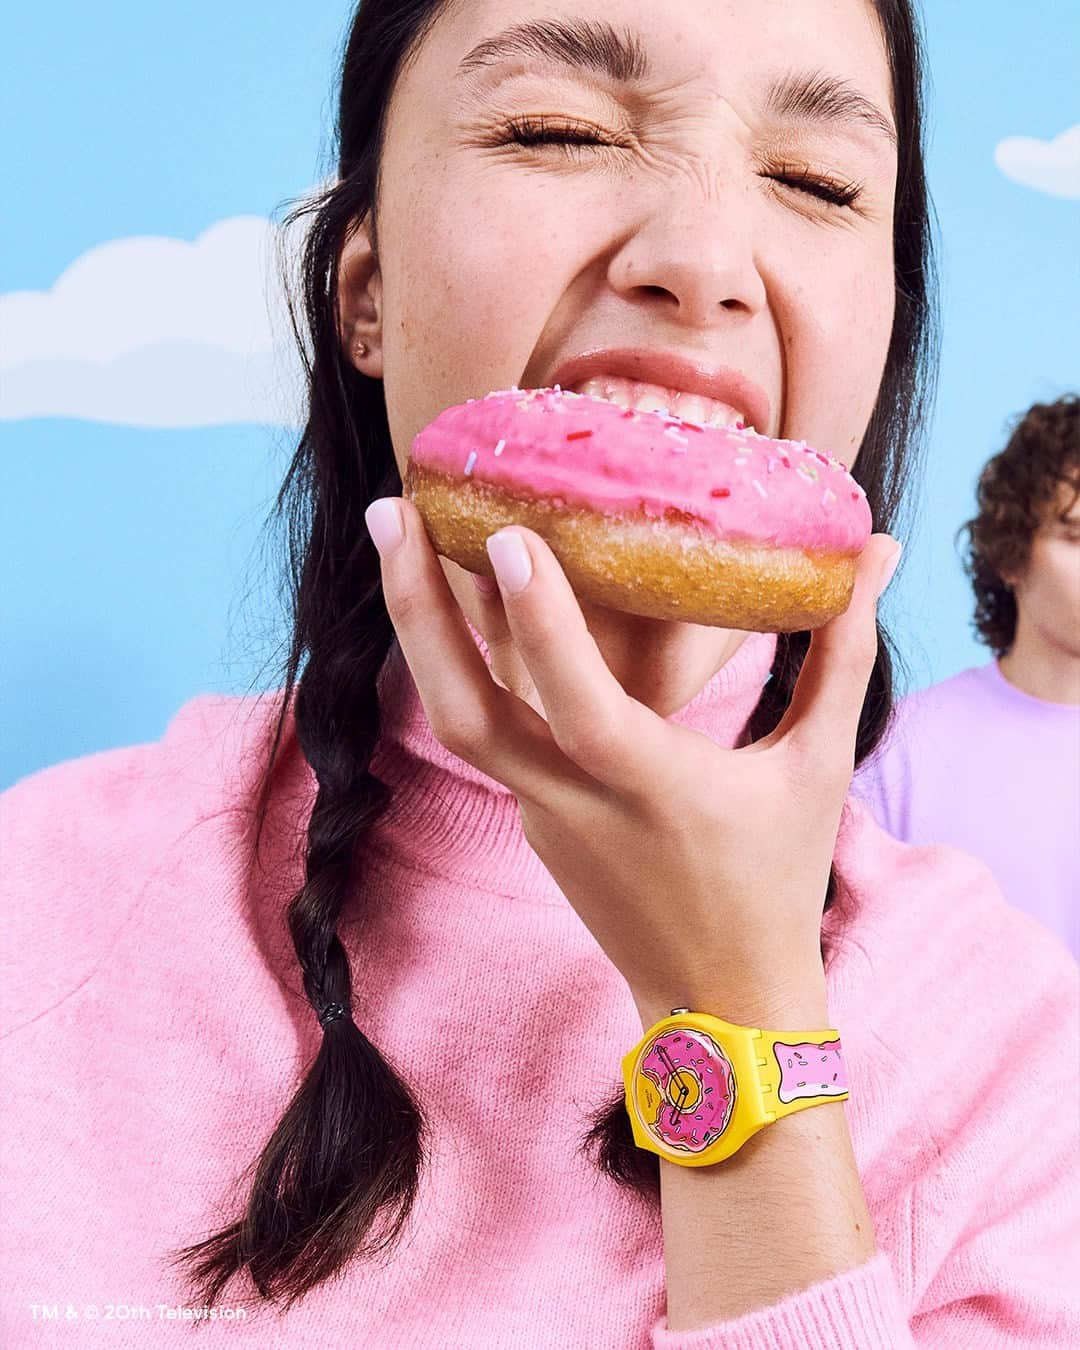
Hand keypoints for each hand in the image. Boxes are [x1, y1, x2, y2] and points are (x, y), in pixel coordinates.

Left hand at [365, 496, 900, 1021]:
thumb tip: (877, 554)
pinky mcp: (532, 818)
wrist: (718, 999)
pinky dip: (465, 661)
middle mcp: (573, 802)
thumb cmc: (776, 879)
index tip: (509, 535)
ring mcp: (539, 815)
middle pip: (464, 713)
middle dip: (418, 607)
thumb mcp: (818, 765)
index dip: (540, 623)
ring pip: (457, 720)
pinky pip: (488, 731)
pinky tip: (462, 600)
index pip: (577, 703)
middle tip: (391, 512)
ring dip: (420, 628)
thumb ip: (839, 655)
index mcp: (649, 786)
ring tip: (400, 538)